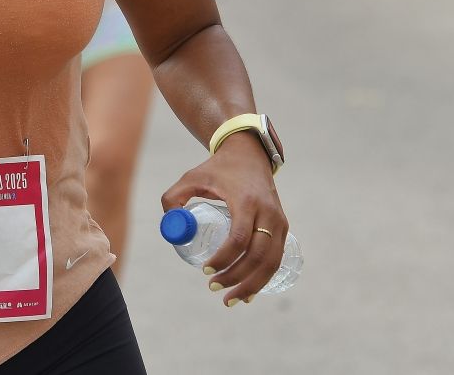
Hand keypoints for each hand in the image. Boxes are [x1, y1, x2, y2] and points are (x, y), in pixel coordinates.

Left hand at [160, 133, 287, 306]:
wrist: (249, 155)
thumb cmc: (217, 169)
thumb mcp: (191, 177)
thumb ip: (173, 197)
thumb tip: (170, 225)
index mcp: (246, 201)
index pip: (239, 238)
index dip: (223, 258)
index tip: (204, 269)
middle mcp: (267, 213)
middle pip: (257, 256)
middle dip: (236, 277)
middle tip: (212, 287)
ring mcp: (279, 221)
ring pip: (271, 262)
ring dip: (252, 285)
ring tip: (230, 299)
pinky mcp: (283, 227)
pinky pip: (276, 258)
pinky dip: (265, 278)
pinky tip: (249, 293)